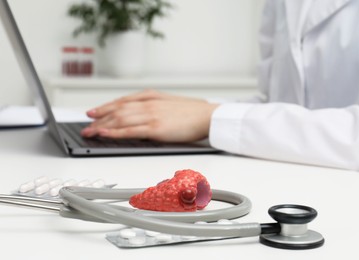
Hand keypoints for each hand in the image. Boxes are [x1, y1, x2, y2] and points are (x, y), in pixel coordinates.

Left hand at [81, 90, 218, 141]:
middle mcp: (148, 104)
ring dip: (102, 126)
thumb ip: (154, 106)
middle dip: (99, 118)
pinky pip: (130, 131)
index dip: (105, 107)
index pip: (122, 101)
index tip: (94, 112)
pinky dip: (114, 132)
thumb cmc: (193, 111)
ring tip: (90, 131)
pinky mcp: (155, 128)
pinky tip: (104, 134)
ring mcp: (151, 115)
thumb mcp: (170, 103)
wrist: (207, 116)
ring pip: (119, 120)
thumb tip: (141, 115)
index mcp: (151, 96)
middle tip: (86, 125)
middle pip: (117, 110)